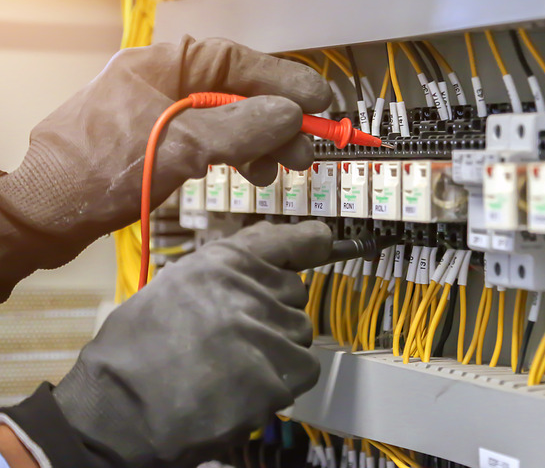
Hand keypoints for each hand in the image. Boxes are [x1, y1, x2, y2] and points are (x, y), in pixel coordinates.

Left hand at [0, 36, 330, 298]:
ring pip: (228, 121)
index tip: (320, 100)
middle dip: (276, 121)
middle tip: (305, 151)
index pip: (237, 61)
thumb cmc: (100, 173)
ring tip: (278, 172)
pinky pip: (211, 141)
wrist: (46, 215)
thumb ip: (240, 128)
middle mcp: (164, 83)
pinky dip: (236, 156)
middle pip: (237, 93)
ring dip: (260, 144)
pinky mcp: (160, 143)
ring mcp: (162, 114)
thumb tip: (291, 113)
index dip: (283, 79)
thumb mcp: (181, 147)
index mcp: (163, 65)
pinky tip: (250, 173)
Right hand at [52, 221, 331, 467]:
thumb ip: (229, 267)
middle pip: (296, 295)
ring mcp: (265, 334)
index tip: (322, 242)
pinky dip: (282, 382)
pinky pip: (302, 372)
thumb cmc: (137, 347)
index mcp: (224, 263)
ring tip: (234, 366)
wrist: (115, 409)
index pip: (289, 241)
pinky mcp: (275, 378)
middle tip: (237, 335)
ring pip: (300, 335)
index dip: (310, 243)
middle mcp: (250, 290)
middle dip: (276, 312)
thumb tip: (280, 252)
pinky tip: (244, 388)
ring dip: (279, 350)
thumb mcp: (178, 284)